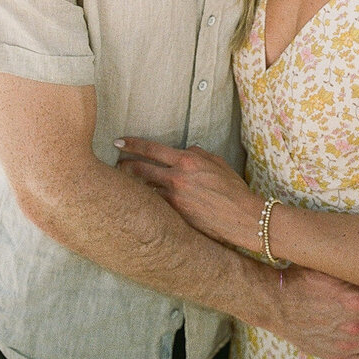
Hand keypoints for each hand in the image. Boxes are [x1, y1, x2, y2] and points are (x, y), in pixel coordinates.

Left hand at [116, 138, 263, 250]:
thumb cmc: (233, 188)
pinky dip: (148, 202)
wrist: (243, 217)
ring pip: (145, 189)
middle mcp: (177, 178)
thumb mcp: (217, 162)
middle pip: (140, 169)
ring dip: (133, 187)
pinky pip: (156, 206)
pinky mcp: (176, 216)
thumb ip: (197, 154)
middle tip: (115, 165)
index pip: (151, 149)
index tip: (118, 142)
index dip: (132, 144)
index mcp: (187, 160)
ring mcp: (174, 199)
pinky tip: (142, 203)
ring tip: (124, 185)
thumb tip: (183, 150)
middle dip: (124, 166)